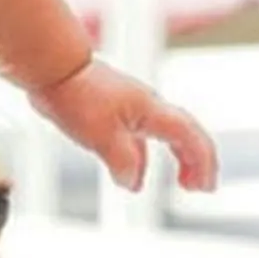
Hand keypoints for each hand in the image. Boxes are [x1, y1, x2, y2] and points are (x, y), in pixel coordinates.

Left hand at [33, 60, 219, 194]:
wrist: (53, 68)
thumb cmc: (76, 96)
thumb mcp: (101, 136)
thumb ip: (123, 161)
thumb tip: (132, 183)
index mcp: (152, 111)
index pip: (191, 137)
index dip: (203, 164)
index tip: (206, 189)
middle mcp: (149, 106)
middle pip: (186, 135)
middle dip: (197, 162)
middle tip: (200, 188)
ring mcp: (132, 106)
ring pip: (165, 135)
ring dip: (178, 159)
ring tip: (181, 182)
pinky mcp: (114, 108)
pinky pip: (141, 136)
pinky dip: (145, 157)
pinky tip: (133, 173)